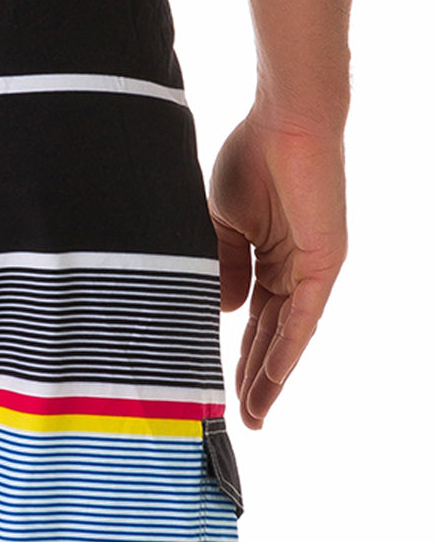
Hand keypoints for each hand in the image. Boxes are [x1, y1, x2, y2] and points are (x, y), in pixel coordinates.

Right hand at [208, 112, 346, 429]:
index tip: (218, 386)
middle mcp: (295, 270)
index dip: (238, 353)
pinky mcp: (323, 263)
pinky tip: (273, 378)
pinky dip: (287, 347)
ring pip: (288, 335)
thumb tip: (225, 313)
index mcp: (271, 258)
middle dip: (256, 379)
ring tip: (254, 413)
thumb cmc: (252, 159)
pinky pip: (303, 315)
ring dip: (271, 376)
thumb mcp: (222, 224)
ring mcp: (311, 269)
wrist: (283, 123)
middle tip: (241, 418)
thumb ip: (223, 268)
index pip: (255, 319)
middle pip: (273, 337)